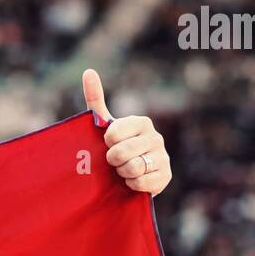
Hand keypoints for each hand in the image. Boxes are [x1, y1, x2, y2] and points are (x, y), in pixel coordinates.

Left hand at [82, 68, 172, 196]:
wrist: (127, 177)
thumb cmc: (113, 147)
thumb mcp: (103, 124)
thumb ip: (95, 99)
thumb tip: (88, 71)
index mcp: (142, 122)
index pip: (113, 134)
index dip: (106, 143)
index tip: (107, 143)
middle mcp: (156, 137)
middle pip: (121, 153)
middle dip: (112, 160)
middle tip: (114, 160)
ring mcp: (163, 157)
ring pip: (131, 168)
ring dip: (121, 172)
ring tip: (123, 169)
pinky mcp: (165, 176)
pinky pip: (140, 182)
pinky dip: (131, 184)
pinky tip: (132, 179)